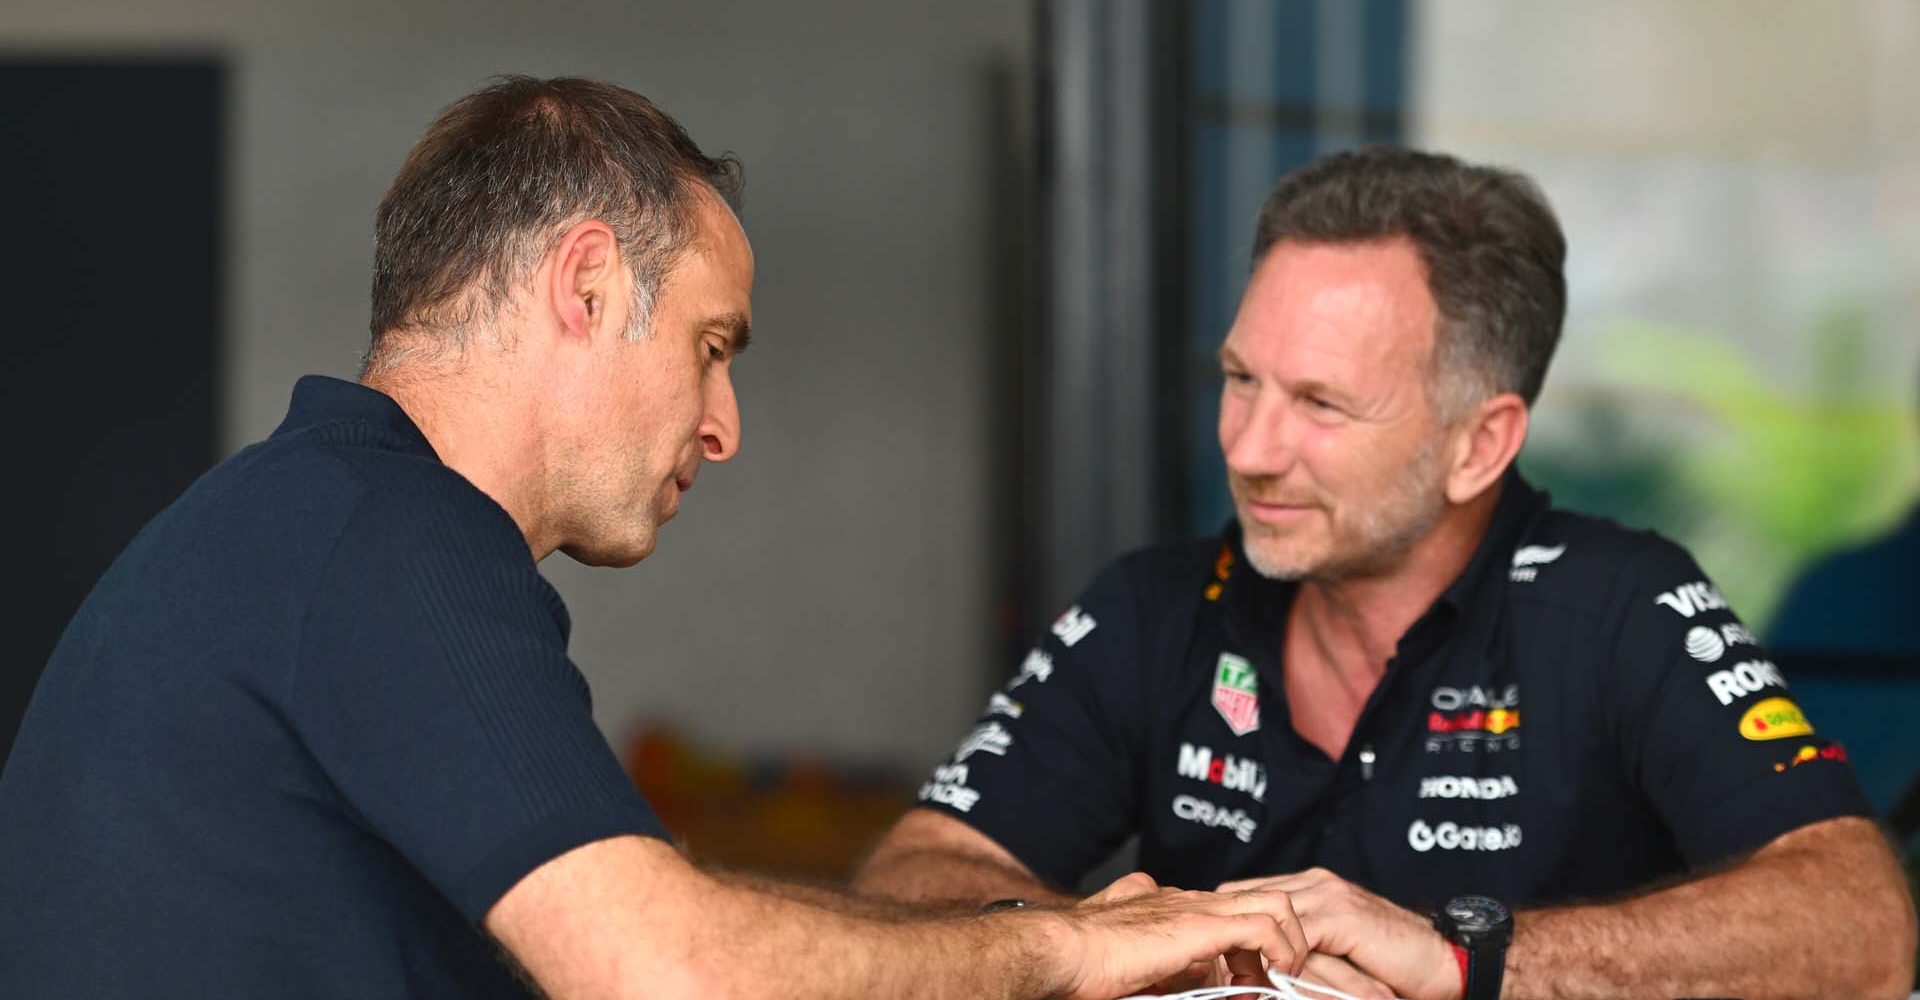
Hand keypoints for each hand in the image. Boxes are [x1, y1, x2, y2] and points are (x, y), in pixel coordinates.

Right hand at [1049, 871, 1308, 999]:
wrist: (1060, 952)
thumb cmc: (1078, 968)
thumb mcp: (1130, 972)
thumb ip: (1157, 973)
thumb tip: (1179, 986)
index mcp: (1163, 907)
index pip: (1222, 912)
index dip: (1242, 948)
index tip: (1240, 985)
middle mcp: (1183, 899)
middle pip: (1255, 901)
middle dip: (1275, 940)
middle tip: (1264, 981)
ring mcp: (1194, 907)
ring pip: (1273, 903)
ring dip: (1286, 944)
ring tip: (1275, 979)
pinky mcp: (1202, 924)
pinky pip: (1265, 926)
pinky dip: (1282, 951)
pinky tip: (1271, 977)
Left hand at [1219, 869, 1457, 999]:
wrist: (1446, 961)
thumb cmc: (1394, 965)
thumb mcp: (1333, 953)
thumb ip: (1299, 950)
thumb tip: (1254, 968)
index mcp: (1310, 885)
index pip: (1246, 892)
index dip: (1231, 923)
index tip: (1219, 953)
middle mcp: (1315, 882)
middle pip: (1244, 897)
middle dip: (1232, 932)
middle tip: (1222, 967)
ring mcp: (1328, 894)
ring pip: (1265, 916)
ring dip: (1252, 948)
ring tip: (1241, 979)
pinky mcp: (1342, 915)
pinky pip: (1297, 936)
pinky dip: (1283, 959)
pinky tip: (1280, 980)